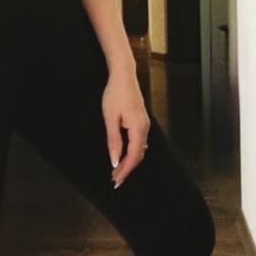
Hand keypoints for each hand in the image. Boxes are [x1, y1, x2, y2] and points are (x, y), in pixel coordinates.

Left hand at [101, 67, 150, 187]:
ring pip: (140, 149)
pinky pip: (139, 141)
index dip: (125, 170)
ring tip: (117, 170)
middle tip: (115, 179)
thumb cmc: (115, 93)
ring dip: (129, 161)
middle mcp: (145, 127)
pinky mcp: (141, 120)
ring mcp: (144, 124)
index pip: (134, 156)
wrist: (123, 75)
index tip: (116, 180)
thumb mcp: (110, 118)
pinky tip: (124, 155)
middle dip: (127, 168)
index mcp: (138, 128)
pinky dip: (132, 151)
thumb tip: (114, 160)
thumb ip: (113, 140)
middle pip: (139, 155)